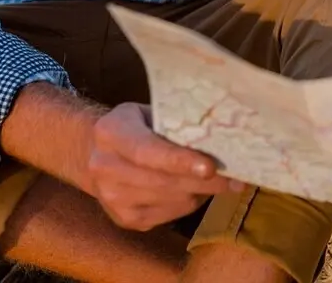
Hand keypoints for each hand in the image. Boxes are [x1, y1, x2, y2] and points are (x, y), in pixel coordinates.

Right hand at [84, 102, 244, 231]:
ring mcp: (112, 198)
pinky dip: (190, 202)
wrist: (93, 153)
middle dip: (205, 180)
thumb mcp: (147, 112)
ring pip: (172, 200)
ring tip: (221, 179)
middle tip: (237, 176)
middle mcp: (104, 167)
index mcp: (111, 133)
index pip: (147, 151)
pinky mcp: (124, 219)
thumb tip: (221, 132)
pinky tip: (196, 189)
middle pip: (164, 181)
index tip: (210, 167)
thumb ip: (174, 122)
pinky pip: (170, 215)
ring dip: (201, 191)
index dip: (180, 161)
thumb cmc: (135, 125)